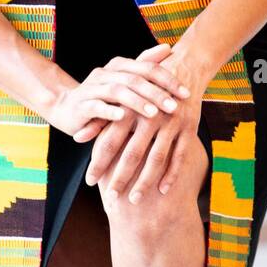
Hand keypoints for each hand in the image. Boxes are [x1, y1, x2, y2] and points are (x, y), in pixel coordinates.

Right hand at [45, 42, 190, 138]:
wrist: (66, 108)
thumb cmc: (102, 96)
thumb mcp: (125, 81)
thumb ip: (145, 65)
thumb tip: (168, 47)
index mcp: (118, 66)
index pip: (147, 67)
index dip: (167, 79)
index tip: (186, 93)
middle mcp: (105, 73)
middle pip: (134, 79)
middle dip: (156, 93)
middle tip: (174, 106)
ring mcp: (92, 88)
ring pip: (117, 91)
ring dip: (137, 102)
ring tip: (153, 114)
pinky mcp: (81, 105)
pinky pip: (96, 106)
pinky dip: (109, 111)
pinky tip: (122, 117)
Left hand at [84, 45, 211, 200]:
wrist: (185, 65)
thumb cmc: (146, 86)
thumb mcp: (123, 98)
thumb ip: (100, 119)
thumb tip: (77, 138)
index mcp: (130, 109)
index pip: (110, 141)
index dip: (100, 162)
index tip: (90, 181)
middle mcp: (150, 117)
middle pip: (132, 153)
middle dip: (120, 177)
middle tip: (110, 198)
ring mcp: (171, 123)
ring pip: (156, 157)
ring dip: (145, 181)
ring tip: (134, 200)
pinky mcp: (189, 127)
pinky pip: (180, 155)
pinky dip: (172, 173)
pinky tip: (163, 191)